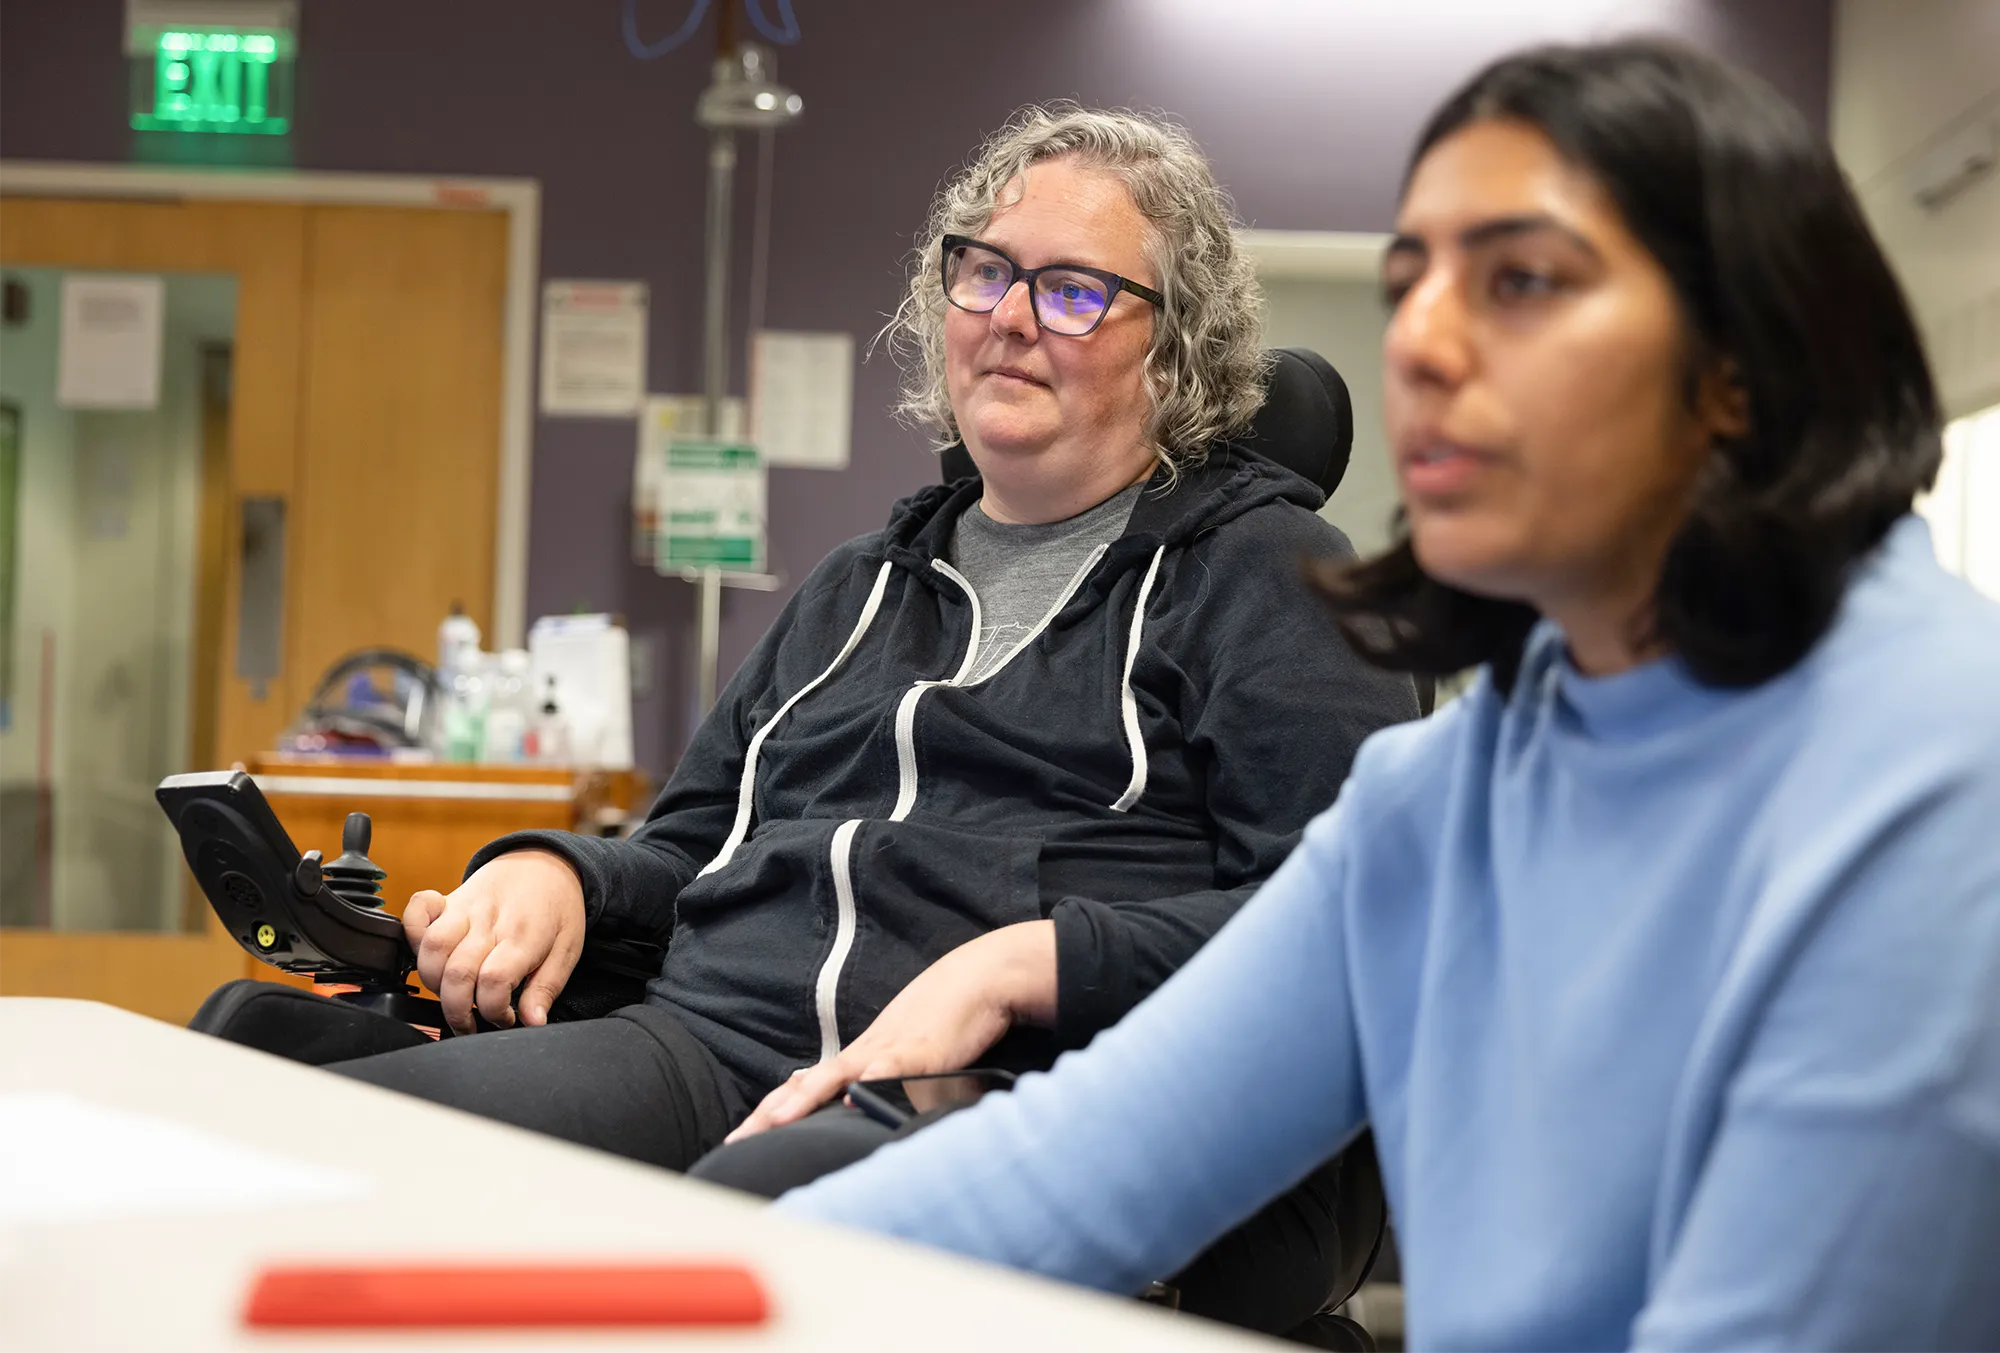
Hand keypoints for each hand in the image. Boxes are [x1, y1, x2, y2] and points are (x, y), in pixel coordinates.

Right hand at [402, 849, 586, 1034]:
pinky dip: (412, 933)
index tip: (502, 1019)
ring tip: (452, 995)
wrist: (547, 861)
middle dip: (459, 1010)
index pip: (493, 982)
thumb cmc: (557, 908)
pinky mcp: (448, 899)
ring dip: (433, 982)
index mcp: (523, 936)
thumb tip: (533, 1022)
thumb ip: (547, 988)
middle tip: (472, 1021)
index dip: (492, 1012)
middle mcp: (489, 921)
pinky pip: (417, 911)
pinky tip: (427, 955)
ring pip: (432, 948)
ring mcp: (465, 907)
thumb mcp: (567, 949)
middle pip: (457, 973)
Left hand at [725, 920, 1055, 1142]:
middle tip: (736, 1140)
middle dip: (771, 1114)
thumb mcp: (908, 1047)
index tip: (741, 1135)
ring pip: (840, 1076)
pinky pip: (895, 1067)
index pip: (807, 1085)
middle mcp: (868, 1052)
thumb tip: (856, 1101)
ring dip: (807, 1099)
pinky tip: (855, 1098)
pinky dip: (873, 1082)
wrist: (982, 977)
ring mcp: (892, 1049)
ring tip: (777, 1121)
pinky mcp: (924, 1049)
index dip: (775, 1109)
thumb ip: (884, 1074)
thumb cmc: (948, 1014)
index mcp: (863, 1055)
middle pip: (809, 1085)